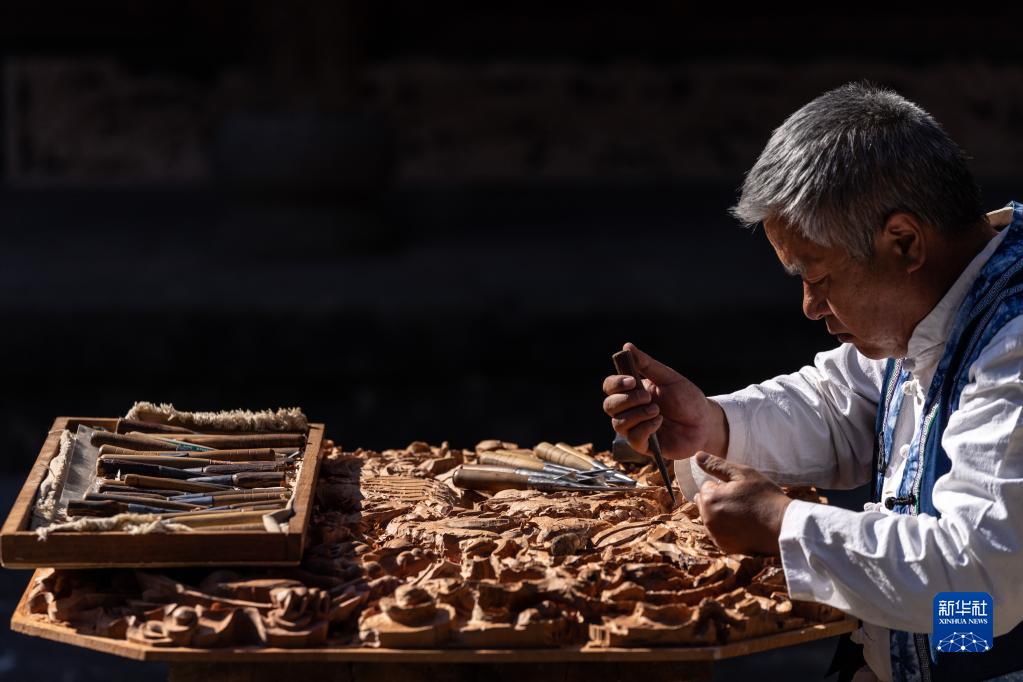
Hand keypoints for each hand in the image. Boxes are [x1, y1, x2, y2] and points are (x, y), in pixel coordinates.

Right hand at [602, 342, 726, 459]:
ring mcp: (635, 428)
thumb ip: (646, 364)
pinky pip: (633, 438)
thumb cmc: (687, 399)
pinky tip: (659, 422)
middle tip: (648, 397)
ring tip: (657, 410)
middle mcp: (630, 411)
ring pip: (618, 423)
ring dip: (637, 414)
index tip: (632, 380)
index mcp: (633, 392)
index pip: (610, 387)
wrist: (705, 422)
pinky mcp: (645, 445)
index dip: (616, 383)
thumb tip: (627, 346)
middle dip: (627, 400)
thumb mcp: (668, 378)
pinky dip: (645, 428)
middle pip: (609, 406)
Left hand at [692, 451, 791, 554]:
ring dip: (721, 515)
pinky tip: (744, 527)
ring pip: (712, 518)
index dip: (723, 486)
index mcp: (709, 500)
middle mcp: (707, 519)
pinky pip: (719, 533)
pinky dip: (727, 529)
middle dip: (718, 500)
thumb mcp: (743, 474)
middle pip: (706, 503)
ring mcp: (715, 535)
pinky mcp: (724, 547)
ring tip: (744, 514)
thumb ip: (716, 465)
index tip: (740, 490)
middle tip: (742, 502)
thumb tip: (697, 456)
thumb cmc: (765, 497)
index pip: (706, 487)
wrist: (784, 527)